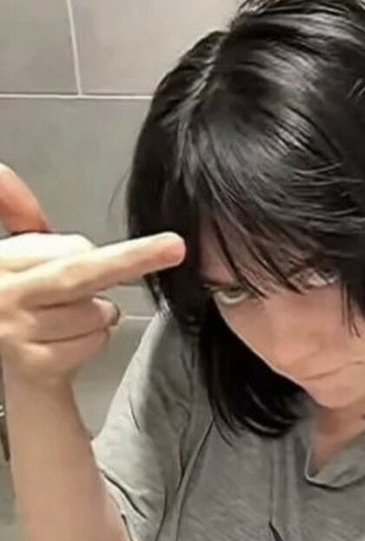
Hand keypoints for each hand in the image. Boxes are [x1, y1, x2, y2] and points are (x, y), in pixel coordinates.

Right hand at [0, 164, 183, 383]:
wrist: (8, 367)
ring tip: (77, 316)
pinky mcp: (34, 364)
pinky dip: (94, 342)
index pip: (65, 249)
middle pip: (78, 275)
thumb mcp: (19, 253)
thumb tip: (4, 173)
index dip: (110, 252)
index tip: (158, 243)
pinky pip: (90, 344)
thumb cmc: (23, 303)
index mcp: (1, 261)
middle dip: (129, 261)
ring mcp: (15, 332)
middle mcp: (3, 295)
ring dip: (101, 315)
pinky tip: (73, 340)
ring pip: (91, 315)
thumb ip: (15, 212)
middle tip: (172, 248)